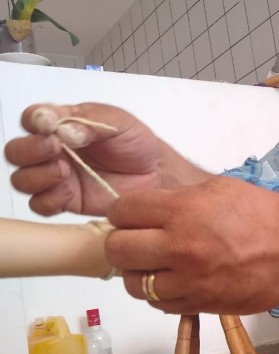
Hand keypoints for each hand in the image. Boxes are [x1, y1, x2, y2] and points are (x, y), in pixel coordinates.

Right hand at [6, 103, 166, 215]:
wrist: (157, 174)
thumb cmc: (136, 144)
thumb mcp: (119, 122)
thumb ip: (90, 122)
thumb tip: (64, 131)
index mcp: (62, 124)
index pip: (32, 118)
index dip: (34, 120)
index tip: (48, 125)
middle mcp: (53, 151)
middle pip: (17, 151)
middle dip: (29, 150)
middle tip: (55, 148)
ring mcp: (57, 177)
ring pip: (22, 179)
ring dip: (37, 176)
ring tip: (64, 171)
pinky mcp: (66, 201)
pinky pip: (41, 205)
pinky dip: (48, 200)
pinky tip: (69, 192)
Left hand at [106, 176, 278, 314]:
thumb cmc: (262, 212)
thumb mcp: (219, 189)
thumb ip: (179, 199)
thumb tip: (148, 211)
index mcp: (182, 210)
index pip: (122, 211)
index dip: (121, 213)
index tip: (129, 216)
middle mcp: (179, 247)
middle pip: (118, 250)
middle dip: (121, 243)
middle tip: (136, 241)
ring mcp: (188, 281)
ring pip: (133, 284)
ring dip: (139, 273)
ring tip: (155, 265)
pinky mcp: (199, 306)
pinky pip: (159, 304)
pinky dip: (160, 293)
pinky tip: (175, 281)